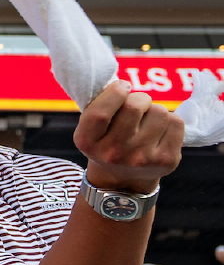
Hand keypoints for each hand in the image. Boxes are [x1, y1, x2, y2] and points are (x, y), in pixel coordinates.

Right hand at [76, 79, 183, 193]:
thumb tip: (121, 84)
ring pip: (159, 111)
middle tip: (138, 105)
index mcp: (87, 142)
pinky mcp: (166, 160)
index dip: (115, 92)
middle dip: (139, 98)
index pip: (100, 113)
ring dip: (155, 110)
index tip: (122, 87)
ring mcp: (141, 159)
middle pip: (134, 105)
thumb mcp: (91, 130)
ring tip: (148, 122)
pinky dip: (170, 121)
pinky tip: (160, 132)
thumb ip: (100, 107)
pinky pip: (176, 122)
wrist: (123, 180)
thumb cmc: (107, 143)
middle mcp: (113, 153)